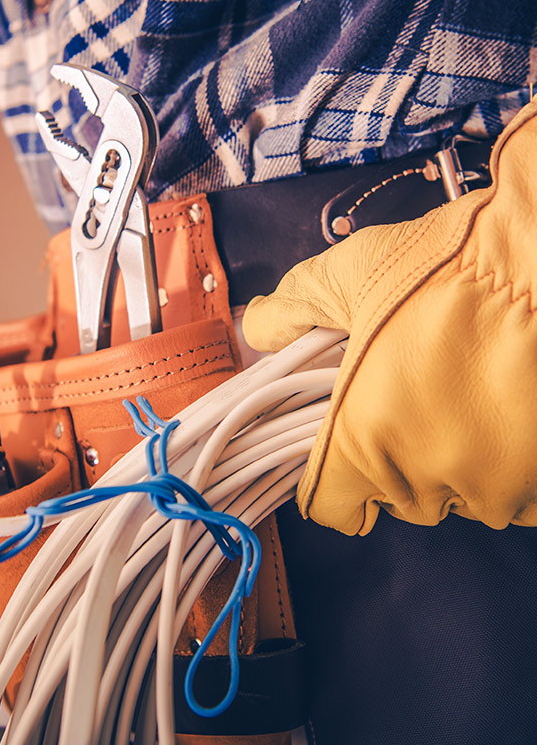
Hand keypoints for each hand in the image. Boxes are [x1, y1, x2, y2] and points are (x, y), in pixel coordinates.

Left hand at [243, 100, 536, 534]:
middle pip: (399, 497)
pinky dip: (512, 466)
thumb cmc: (450, 266)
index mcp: (364, 440)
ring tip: (473, 393)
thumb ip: (295, 308)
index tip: (347, 453)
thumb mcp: (353, 274)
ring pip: (465, 496)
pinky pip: (520, 496)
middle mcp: (429, 478)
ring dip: (462, 461)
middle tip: (418, 396)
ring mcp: (498, 487)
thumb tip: (259, 327)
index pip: (331, 504)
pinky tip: (511, 410)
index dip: (334, 479)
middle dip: (400, 456)